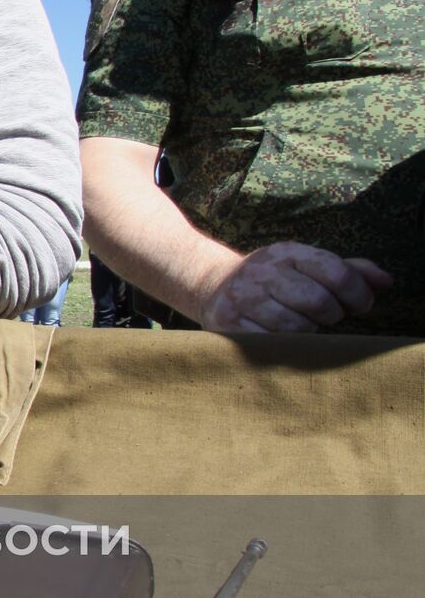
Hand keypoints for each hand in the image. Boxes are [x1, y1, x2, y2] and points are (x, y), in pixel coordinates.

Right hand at [201, 241, 392, 332]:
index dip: (359, 295)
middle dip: (331, 315)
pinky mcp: (227, 323)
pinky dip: (280, 345)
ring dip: (306, 332)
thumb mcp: (305, 265)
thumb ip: (347, 270)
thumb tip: (386, 281)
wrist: (211, 284)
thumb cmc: (273, 279)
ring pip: (295, 327)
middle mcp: (263, 271)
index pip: (337, 273)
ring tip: (300, 325)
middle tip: (326, 317)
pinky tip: (278, 336)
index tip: (359, 305)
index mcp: (287, 253)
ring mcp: (242, 298)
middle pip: (318, 302)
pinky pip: (269, 342)